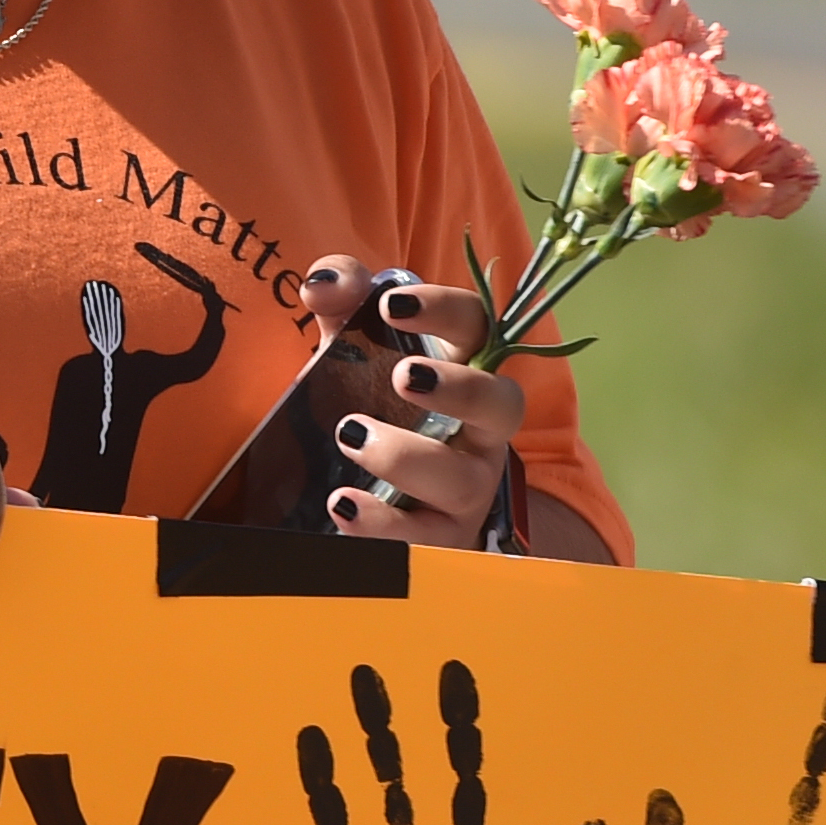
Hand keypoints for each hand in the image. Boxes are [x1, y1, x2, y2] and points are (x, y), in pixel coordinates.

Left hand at [300, 258, 521, 549]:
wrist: (386, 497)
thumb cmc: (376, 405)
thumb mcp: (353, 349)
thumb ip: (341, 305)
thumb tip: (323, 286)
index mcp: (464, 371)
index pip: (477, 328)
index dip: (445, 309)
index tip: (392, 304)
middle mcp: (479, 431)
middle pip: (502, 405)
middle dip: (461, 389)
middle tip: (402, 376)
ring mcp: (467, 488)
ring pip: (463, 480)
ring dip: (407, 457)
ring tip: (350, 435)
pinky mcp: (441, 537)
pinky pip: (426, 538)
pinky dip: (384, 524)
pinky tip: (342, 504)